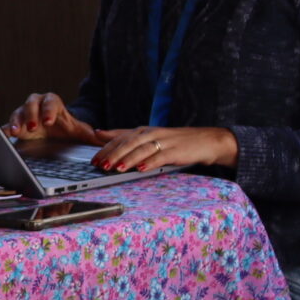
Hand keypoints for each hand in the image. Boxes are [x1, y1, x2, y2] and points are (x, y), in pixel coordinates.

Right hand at [9, 92, 105, 145]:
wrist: (54, 134)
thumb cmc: (67, 130)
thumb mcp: (81, 132)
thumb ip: (94, 135)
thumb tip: (110, 140)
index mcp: (53, 104)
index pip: (51, 102)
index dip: (49, 110)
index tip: (49, 121)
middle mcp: (37, 105)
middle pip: (31, 103)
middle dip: (32, 114)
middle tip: (34, 127)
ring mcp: (24, 114)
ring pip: (18, 112)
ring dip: (16, 121)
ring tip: (16, 131)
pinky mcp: (15, 125)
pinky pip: (7, 125)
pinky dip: (4, 130)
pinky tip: (3, 136)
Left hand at [93, 126, 238, 172]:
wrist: (206, 141)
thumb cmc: (174, 141)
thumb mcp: (148, 136)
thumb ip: (125, 136)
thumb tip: (99, 133)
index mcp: (143, 130)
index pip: (120, 138)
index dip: (105, 149)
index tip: (93, 159)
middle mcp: (152, 133)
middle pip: (128, 143)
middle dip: (113, 155)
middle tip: (100, 165)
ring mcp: (164, 142)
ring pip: (142, 149)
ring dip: (128, 159)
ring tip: (116, 168)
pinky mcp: (176, 151)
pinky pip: (161, 157)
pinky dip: (151, 162)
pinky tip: (141, 169)